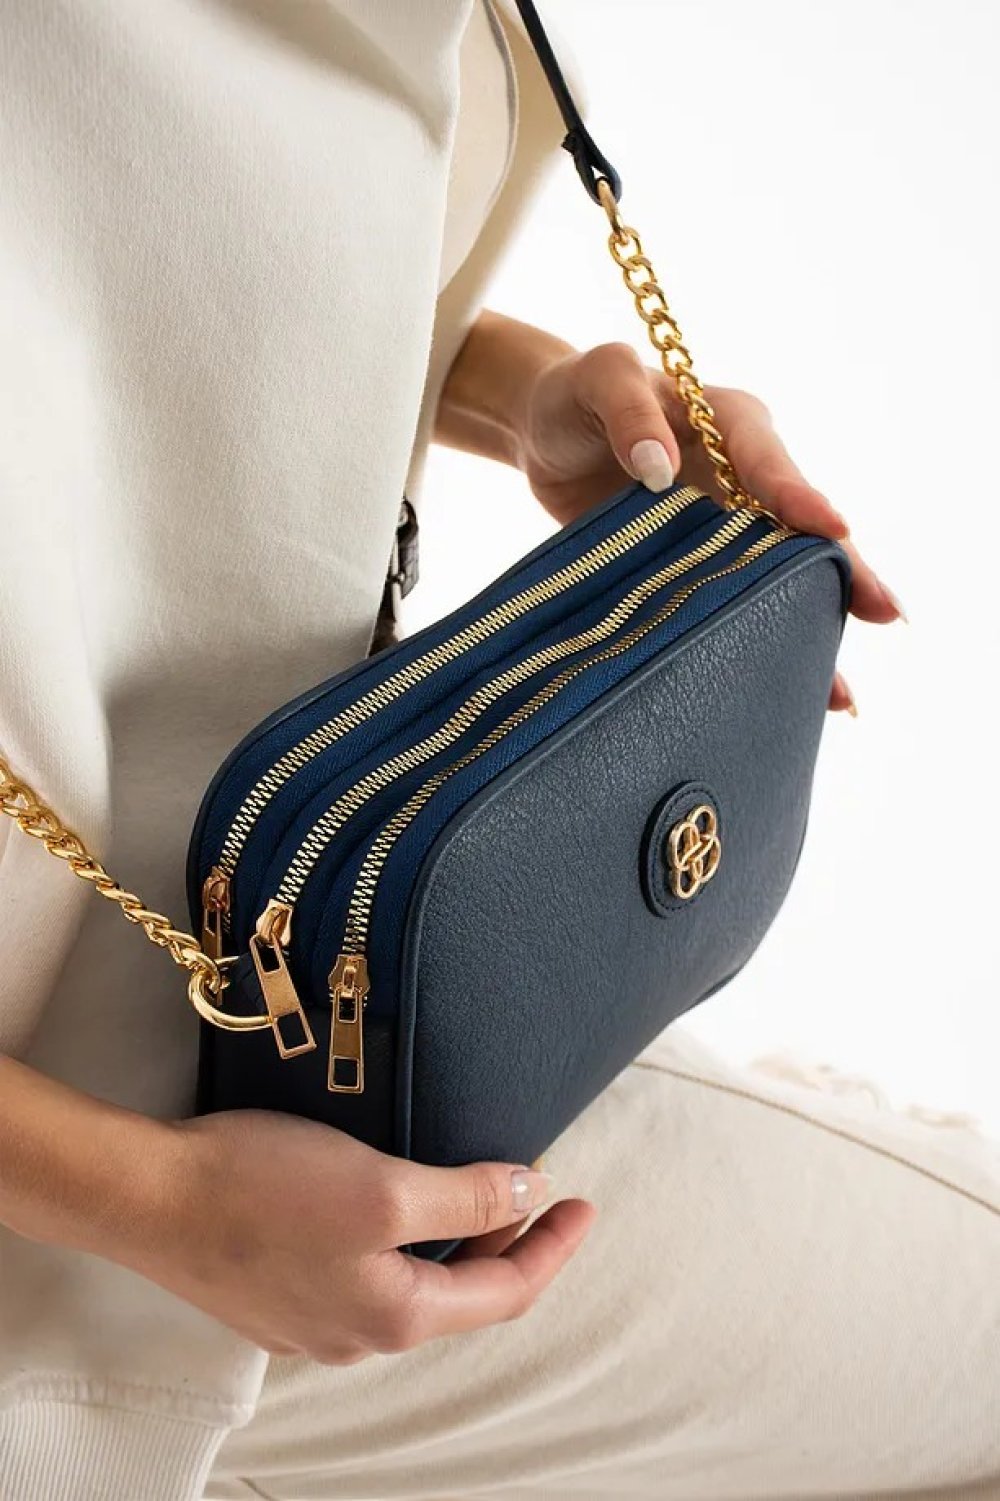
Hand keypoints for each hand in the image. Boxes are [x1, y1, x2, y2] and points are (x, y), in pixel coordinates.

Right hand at [123, 1111, 593, 1362]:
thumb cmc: (264, 1190)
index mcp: (395, 1317)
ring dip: (453, 1241)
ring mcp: (312, 1324)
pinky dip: (402, 1243)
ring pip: (410, 1287)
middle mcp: (357, 1336)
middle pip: (459, 1295)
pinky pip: (365, 1278)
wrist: (151, 1198)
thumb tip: (528, 1192)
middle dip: (508, 1243)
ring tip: (475, 1187)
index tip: (583, 1203)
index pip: (503, 1293)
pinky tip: (392, 1203)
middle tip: (535, 1184)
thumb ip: (463, 1196)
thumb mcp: (382, 1187)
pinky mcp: (278, 1296)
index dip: (553, 1247)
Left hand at [518, 342, 905, 714]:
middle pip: (800, 532)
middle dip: (844, 573)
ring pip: (779, 579)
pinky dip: (759, 645)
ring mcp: (724, 529)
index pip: (772, 464)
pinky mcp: (696, 569)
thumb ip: (630, 412)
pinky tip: (788, 692)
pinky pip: (734, 607)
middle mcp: (743, 479)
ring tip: (842, 692)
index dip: (801, 498)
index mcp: (730, 423)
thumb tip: (660, 468)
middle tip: (887, 615)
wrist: (546, 434)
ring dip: (812, 628)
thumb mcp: (599, 378)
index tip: (835, 530)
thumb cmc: (577, 394)